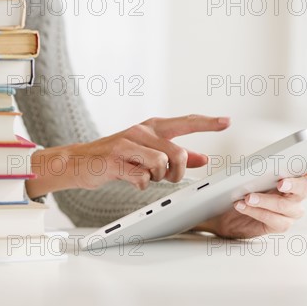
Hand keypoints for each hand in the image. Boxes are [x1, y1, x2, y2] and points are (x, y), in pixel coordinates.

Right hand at [26, 115, 229, 197]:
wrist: (79, 161)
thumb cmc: (116, 157)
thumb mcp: (147, 152)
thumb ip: (175, 154)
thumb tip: (204, 158)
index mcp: (151, 128)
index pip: (185, 122)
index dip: (207, 122)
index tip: (227, 121)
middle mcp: (141, 131)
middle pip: (177, 152)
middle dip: (178, 171)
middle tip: (169, 177)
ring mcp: (127, 144)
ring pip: (161, 164)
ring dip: (158, 178)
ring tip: (146, 177)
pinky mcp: (115, 160)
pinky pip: (141, 177)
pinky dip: (141, 184)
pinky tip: (133, 180)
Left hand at [196, 156, 306, 238]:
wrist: (221, 210)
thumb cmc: (237, 187)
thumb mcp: (246, 173)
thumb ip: (259, 167)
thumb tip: (259, 162)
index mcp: (292, 176)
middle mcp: (296, 194)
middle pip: (304, 188)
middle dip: (293, 184)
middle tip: (281, 181)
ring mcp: (290, 211)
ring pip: (287, 206)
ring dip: (266, 200)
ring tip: (248, 196)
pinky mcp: (279, 225)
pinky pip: (275, 220)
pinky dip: (257, 211)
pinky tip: (243, 205)